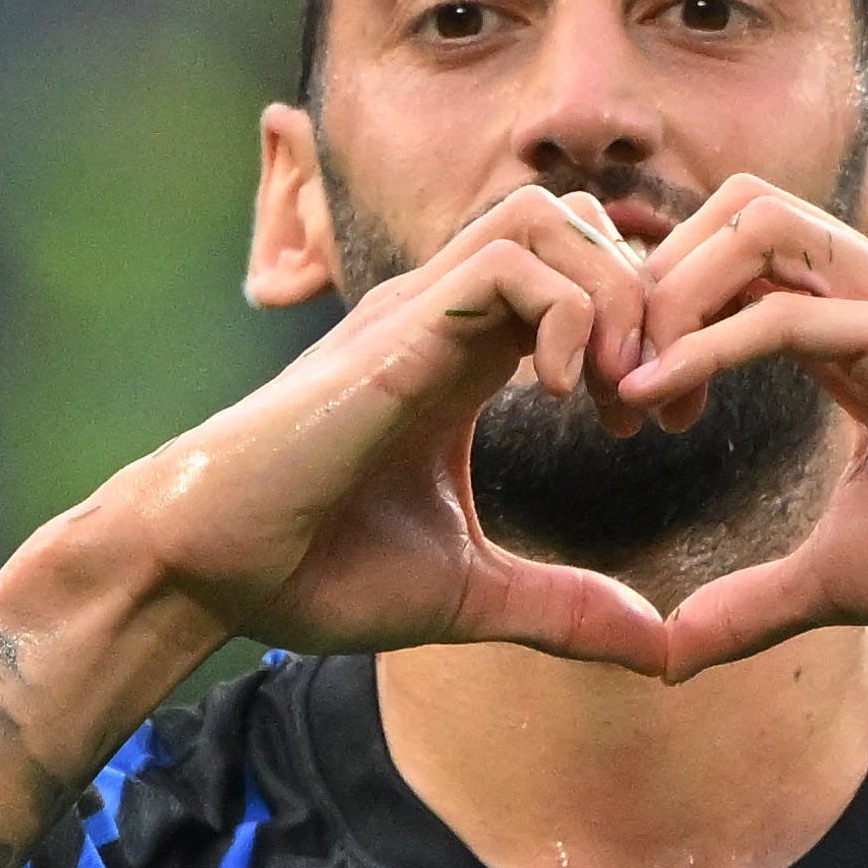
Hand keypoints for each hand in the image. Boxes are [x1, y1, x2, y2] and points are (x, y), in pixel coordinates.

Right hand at [129, 185, 670, 668]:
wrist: (205, 572)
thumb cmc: (311, 571)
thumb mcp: (470, 594)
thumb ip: (565, 608)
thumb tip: (662, 652)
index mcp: (467, 357)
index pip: (584, 275)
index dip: (646, 334)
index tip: (661, 425)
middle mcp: (446, 316)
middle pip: (582, 222)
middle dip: (649, 302)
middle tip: (657, 406)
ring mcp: (418, 312)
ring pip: (550, 214)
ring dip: (611, 295)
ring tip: (613, 394)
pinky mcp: (394, 331)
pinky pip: (507, 261)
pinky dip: (565, 313)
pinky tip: (558, 397)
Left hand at [620, 175, 867, 678]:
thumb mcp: (841, 577)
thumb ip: (753, 600)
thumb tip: (672, 651)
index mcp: (853, 331)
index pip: (736, 261)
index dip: (662, 313)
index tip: (620, 407)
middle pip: (733, 210)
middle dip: (650, 276)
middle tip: (607, 380)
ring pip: (755, 225)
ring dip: (670, 292)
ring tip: (627, 384)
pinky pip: (792, 311)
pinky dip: (708, 344)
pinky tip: (658, 398)